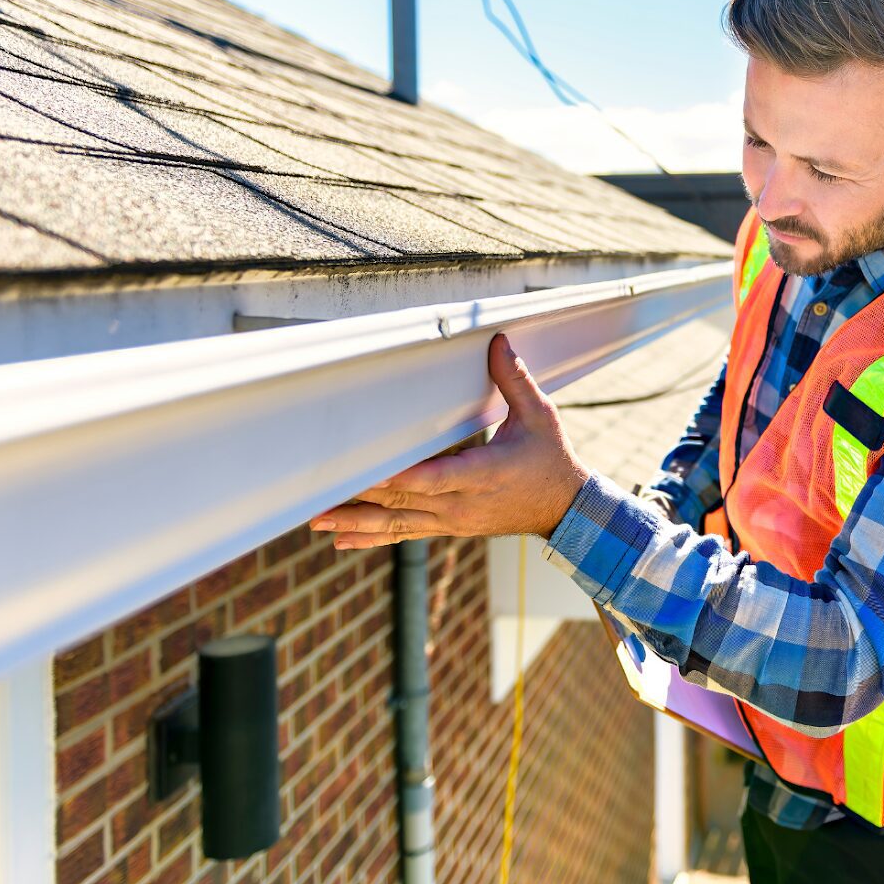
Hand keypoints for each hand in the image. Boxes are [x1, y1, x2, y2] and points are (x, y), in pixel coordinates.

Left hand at [309, 333, 590, 549]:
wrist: (565, 510)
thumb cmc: (551, 459)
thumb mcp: (541, 416)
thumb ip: (514, 379)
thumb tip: (497, 341)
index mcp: (484, 474)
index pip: (434, 477)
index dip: (399, 477)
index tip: (366, 473)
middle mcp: (463, 504)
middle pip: (404, 500)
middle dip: (361, 496)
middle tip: (320, 492)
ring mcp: (453, 520)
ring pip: (398, 522)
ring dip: (357, 522)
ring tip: (318, 520)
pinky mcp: (449, 527)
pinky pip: (405, 534)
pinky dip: (373, 538)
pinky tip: (342, 542)